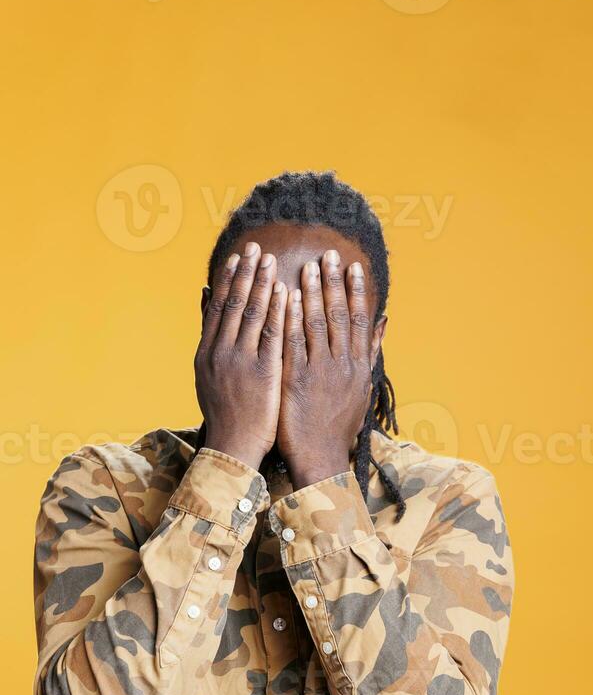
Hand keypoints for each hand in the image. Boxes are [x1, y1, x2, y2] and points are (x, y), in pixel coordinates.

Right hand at [194, 241, 287, 470]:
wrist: (232, 447)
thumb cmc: (225, 413)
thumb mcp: (208, 374)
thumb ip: (210, 336)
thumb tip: (204, 299)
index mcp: (206, 352)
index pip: (217, 307)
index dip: (228, 279)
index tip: (238, 257)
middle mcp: (220, 352)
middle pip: (233, 304)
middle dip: (245, 273)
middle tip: (256, 247)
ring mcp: (240, 362)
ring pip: (251, 314)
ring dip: (261, 284)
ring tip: (271, 260)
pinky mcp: (262, 373)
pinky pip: (272, 335)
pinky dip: (278, 311)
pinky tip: (285, 292)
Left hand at [277, 249, 373, 488]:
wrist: (321, 458)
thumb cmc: (339, 425)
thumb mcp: (363, 388)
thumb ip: (372, 352)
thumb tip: (385, 321)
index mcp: (359, 366)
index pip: (361, 320)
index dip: (356, 291)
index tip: (351, 266)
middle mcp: (343, 366)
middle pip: (341, 316)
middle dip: (333, 283)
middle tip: (327, 255)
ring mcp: (321, 373)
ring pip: (318, 325)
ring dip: (312, 294)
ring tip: (306, 267)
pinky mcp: (297, 382)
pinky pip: (294, 344)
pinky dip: (291, 320)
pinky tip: (287, 299)